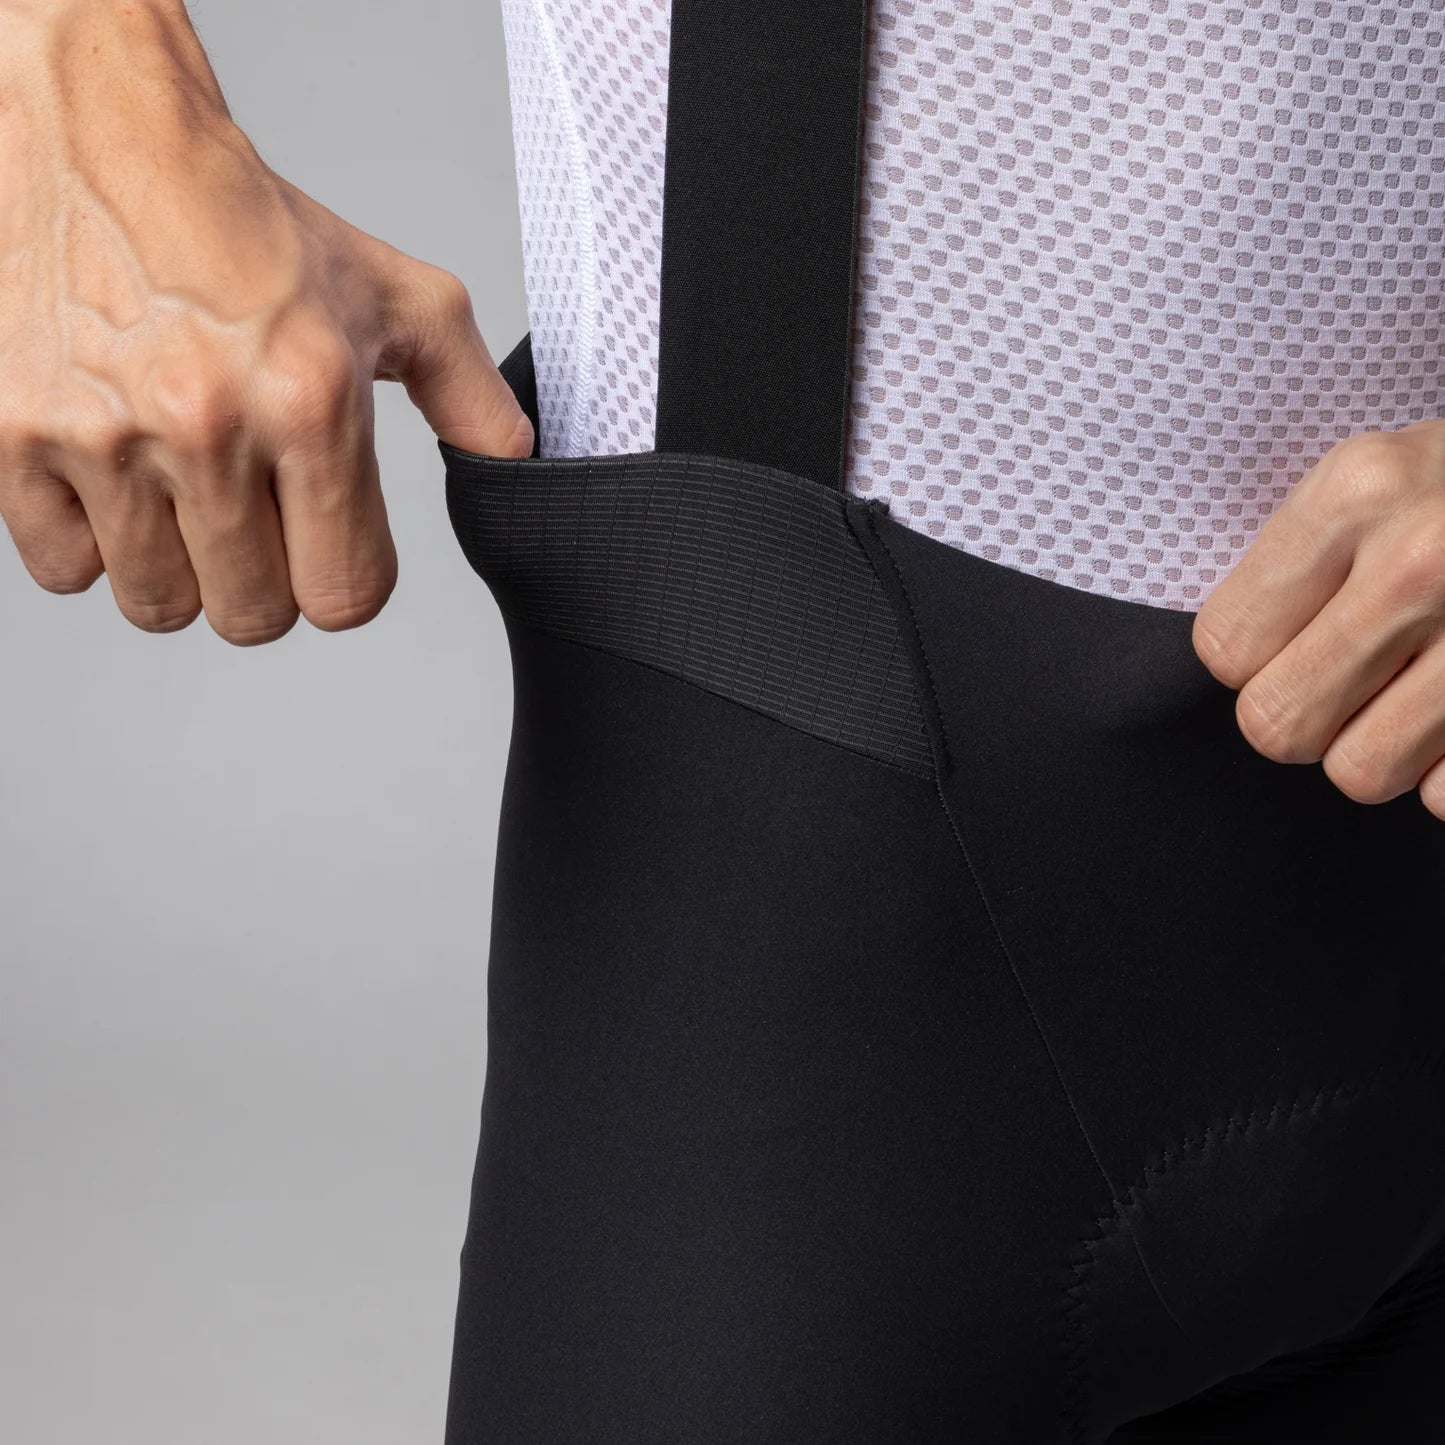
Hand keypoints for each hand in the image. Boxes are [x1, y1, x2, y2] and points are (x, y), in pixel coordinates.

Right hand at [0, 0, 531, 644]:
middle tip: (252, 513)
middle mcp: (207, 425)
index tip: (326, 547)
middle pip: (252, 618)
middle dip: (262, 583)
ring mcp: (102, 435)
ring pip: (158, 603)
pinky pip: (64, 567)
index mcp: (312, 402)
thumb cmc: (253, 228)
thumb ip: (469, 398)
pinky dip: (90, 538)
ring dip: (178, 567)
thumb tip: (516, 469)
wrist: (103, 139)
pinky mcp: (13, 436)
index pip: (345, 597)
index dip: (342, 583)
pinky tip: (115, 473)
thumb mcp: (397, 301)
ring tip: (182, 488)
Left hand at [1192, 418, 1444, 818]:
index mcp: (1360, 491)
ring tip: (1419, 691)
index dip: (1250, 660)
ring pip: (1361, 773)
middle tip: (1349, 679)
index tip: (1288, 640)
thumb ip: (1300, 560)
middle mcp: (1425, 558)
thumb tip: (1233, 668)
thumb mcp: (1384, 476)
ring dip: (1382, 748)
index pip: (1226, 648)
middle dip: (1303, 717)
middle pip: (1278, 726)